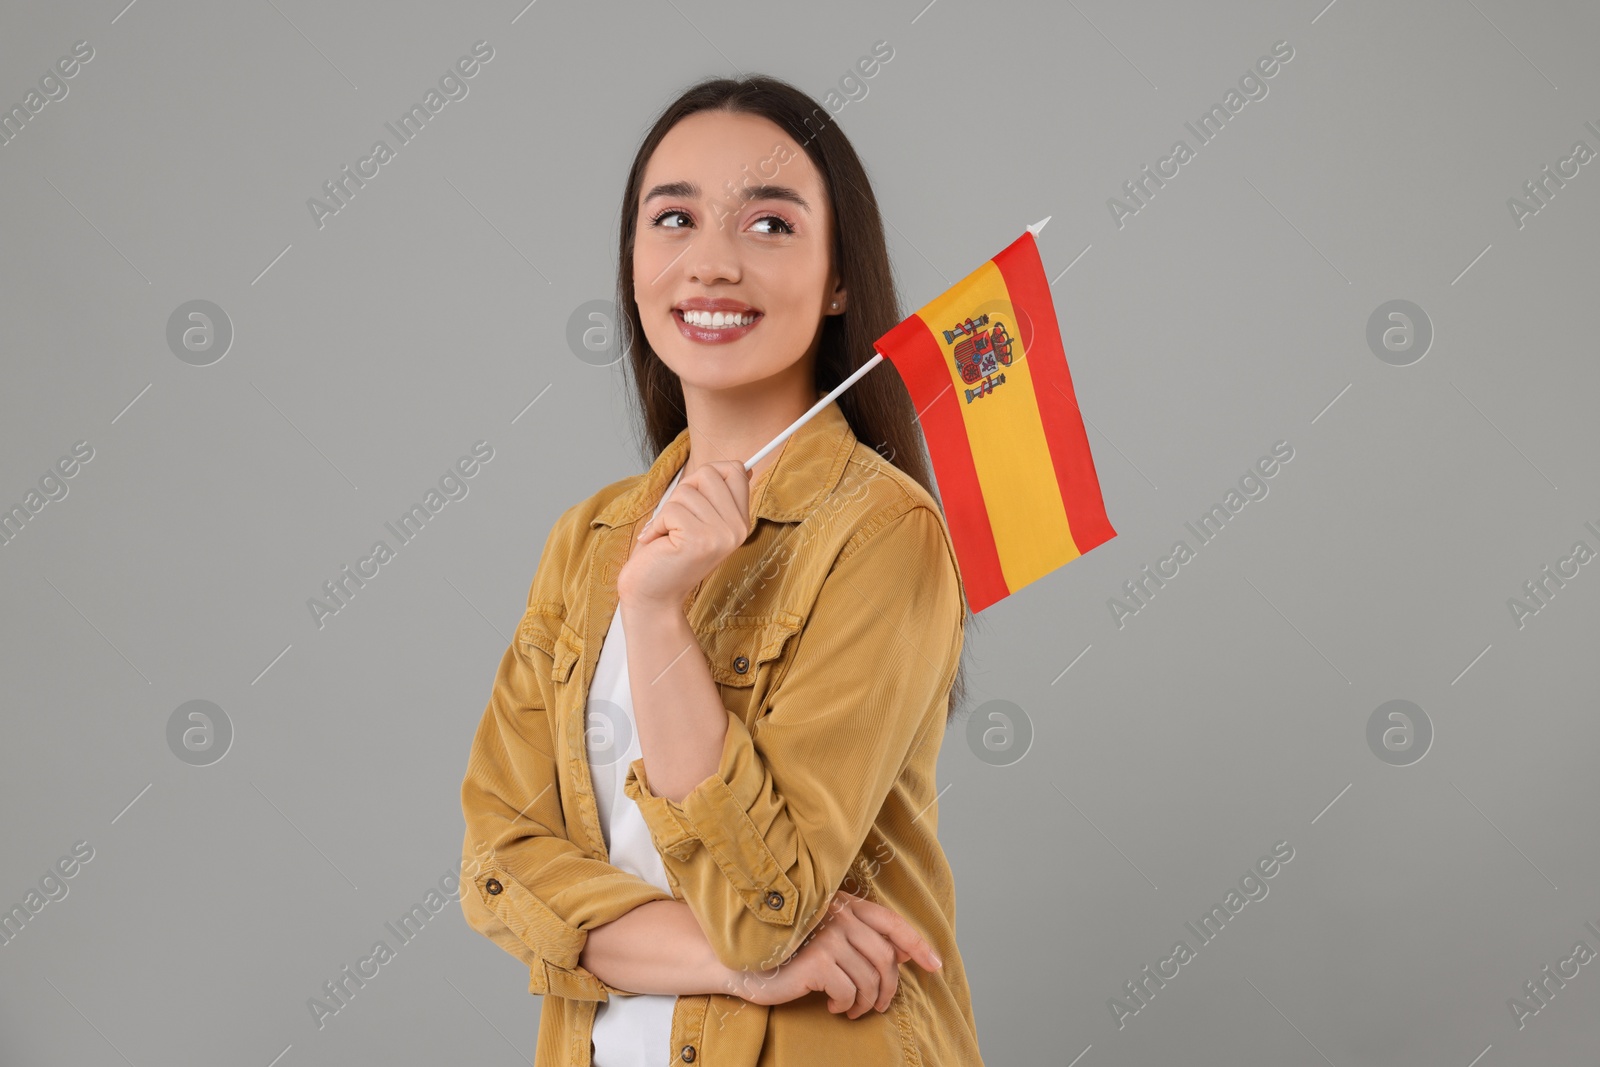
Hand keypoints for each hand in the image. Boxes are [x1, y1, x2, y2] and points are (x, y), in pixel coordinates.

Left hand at [618, 460, 750, 608]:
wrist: (652, 596)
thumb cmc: (668, 554)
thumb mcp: (700, 519)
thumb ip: (717, 495)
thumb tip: (742, 467)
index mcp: (741, 521)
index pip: (735, 470)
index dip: (708, 473)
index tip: (694, 496)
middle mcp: (738, 528)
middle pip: (709, 473)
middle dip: (683, 492)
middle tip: (677, 521)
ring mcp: (722, 535)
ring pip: (687, 491)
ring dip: (667, 512)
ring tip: (669, 537)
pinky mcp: (699, 540)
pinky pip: (671, 509)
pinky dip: (657, 525)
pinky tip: (659, 543)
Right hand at [722, 890, 942, 1017]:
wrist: (741, 959)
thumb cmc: (786, 950)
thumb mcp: (827, 937)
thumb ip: (861, 938)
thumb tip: (904, 954)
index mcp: (845, 905)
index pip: (892, 923)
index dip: (918, 945)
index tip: (935, 966)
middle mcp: (840, 915)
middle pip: (886, 958)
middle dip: (888, 988)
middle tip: (877, 1005)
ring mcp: (828, 936)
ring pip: (871, 979)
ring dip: (866, 1002)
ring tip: (851, 1008)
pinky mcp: (818, 960)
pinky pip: (850, 991)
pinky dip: (846, 1005)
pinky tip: (832, 1005)